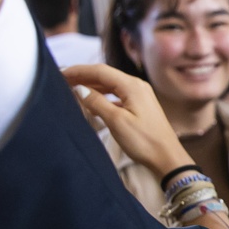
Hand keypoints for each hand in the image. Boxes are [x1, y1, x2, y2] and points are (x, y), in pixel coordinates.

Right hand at [62, 64, 192, 178]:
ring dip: (91, 85)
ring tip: (72, 88)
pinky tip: (91, 101)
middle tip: (62, 80)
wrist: (167, 158)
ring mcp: (139, 95)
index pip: (100, 71)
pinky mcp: (140, 106)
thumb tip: (79, 89)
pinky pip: (116, 95)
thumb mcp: (117, 122)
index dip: (79, 71)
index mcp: (132, 86)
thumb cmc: (144, 141)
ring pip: (110, 85)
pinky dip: (102, 95)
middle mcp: (137, 86)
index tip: (60, 73)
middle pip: (105, 75)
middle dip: (83, 76)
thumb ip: (97, 103)